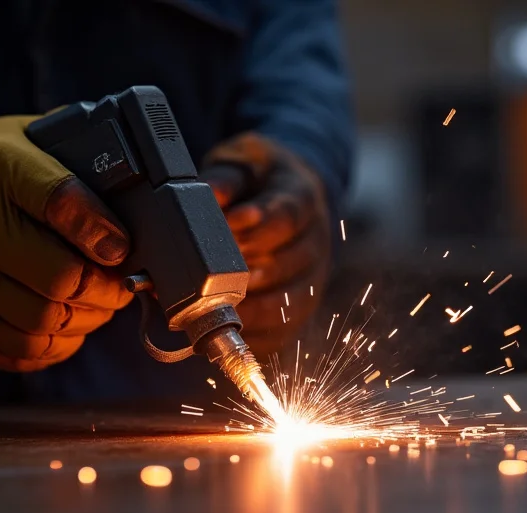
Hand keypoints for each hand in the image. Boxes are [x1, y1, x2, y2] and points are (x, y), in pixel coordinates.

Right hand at [0, 116, 131, 370]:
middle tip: (120, 286)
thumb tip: (147, 194)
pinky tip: (64, 326)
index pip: (64, 201)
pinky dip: (55, 345)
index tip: (123, 248)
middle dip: (108, 291)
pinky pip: (19, 352)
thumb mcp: (24, 141)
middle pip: (63, 279)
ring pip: (45, 323)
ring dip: (86, 322)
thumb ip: (79, 159)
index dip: (106, 233)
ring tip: (95, 306)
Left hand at [202, 133, 331, 352]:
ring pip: (291, 301)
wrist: (283, 194)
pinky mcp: (301, 306)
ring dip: (253, 305)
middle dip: (248, 269)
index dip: (259, 224)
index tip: (229, 225)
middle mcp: (317, 239)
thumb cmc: (256, 181)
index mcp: (303, 196)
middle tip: (213, 270)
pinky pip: (285, 330)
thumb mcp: (241, 165)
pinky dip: (256, 334)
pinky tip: (227, 329)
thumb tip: (210, 197)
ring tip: (217, 303)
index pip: (288, 214)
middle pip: (290, 261)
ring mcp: (313, 275)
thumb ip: (225, 179)